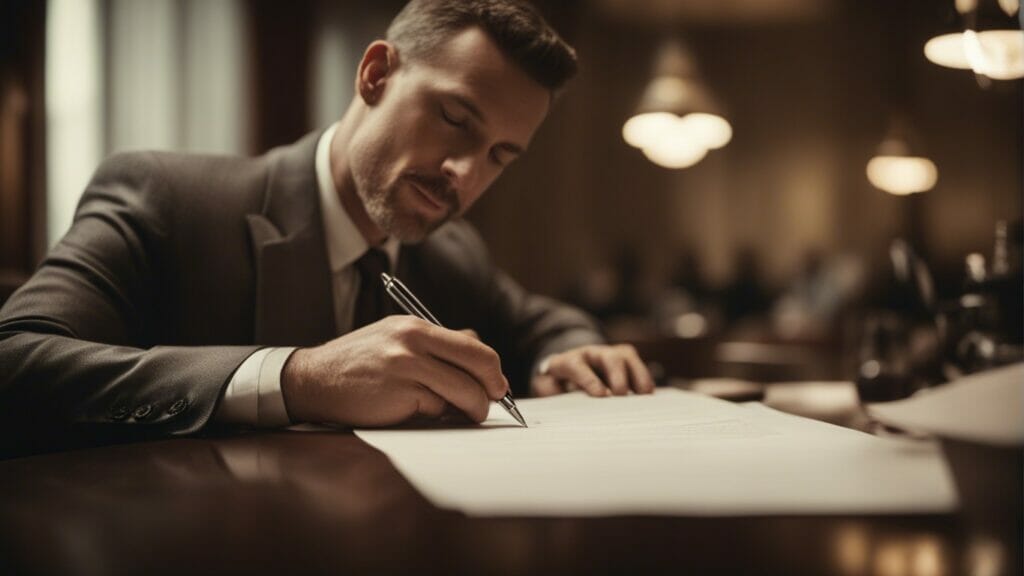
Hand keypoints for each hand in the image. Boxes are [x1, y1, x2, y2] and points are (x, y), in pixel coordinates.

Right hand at [281, 316, 508, 426]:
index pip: (474, 345)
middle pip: (480, 363)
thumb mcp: (396, 340)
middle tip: (493, 402)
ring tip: (467, 415)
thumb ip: (435, 344)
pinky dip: (438, 415)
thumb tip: (477, 350)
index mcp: (416, 326)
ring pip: (465, 390)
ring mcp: (406, 365)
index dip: (492, 369)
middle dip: (493, 389)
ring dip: (473, 409)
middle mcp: (413, 340)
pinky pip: (438, 407)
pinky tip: (426, 414)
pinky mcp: (399, 392)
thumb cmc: (359, 365)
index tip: (496, 386)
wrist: (313, 380)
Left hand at [529, 344, 654, 396]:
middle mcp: (592, 354)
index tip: (600, 395)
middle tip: (621, 394)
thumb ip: (550, 392)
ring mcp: (610, 354)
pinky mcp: (625, 360)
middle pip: (608, 357)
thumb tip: (557, 400)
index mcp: (569, 361)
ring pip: (626, 357)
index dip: (588, 380)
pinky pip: (638, 365)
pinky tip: (648, 394)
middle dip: (617, 375)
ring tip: (644, 394)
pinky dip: (644, 379)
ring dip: (637, 374)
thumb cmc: (559, 382)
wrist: (570, 367)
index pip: (577, 366)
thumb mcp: (548, 387)